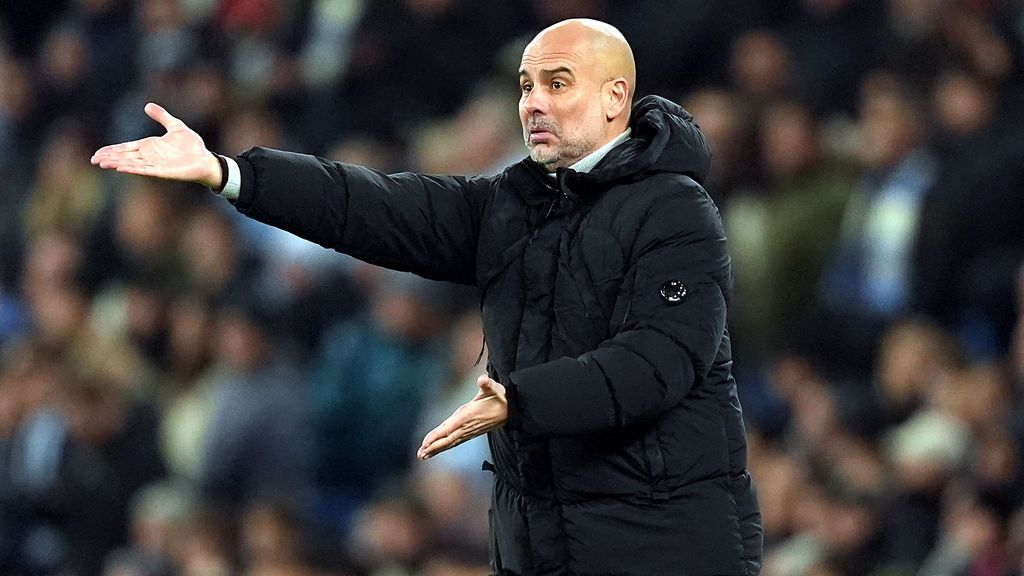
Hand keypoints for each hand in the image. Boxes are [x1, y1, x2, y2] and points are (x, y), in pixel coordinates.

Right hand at [91, 103, 222, 187]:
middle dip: (110, 158)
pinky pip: (144, 169)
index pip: (126, 148)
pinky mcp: (163, 171)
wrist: (206, 159)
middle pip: (125, 156)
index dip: (112, 150)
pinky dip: (133, 168)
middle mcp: (150, 156)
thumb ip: (162, 116)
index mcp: (150, 146)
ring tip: (103, 164)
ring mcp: (155, 164)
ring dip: (117, 163)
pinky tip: (121, 168)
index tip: (98, 154)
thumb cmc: (192, 146)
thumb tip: (147, 106)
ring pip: (131, 164)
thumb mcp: (175, 126)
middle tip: (94, 160)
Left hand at [418, 375, 507, 459]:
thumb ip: (487, 384)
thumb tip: (483, 380)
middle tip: (420, 454)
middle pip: (447, 439)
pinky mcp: (470, 433)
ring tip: (423, 456)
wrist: (511, 410)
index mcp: (468, 415)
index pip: (449, 427)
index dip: (437, 435)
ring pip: (450, 442)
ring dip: (437, 449)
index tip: (426, 442)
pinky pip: (455, 442)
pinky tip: (437, 450)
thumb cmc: (500, 397)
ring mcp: (468, 431)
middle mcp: (467, 426)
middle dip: (433, 447)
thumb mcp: (494, 388)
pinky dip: (445, 446)